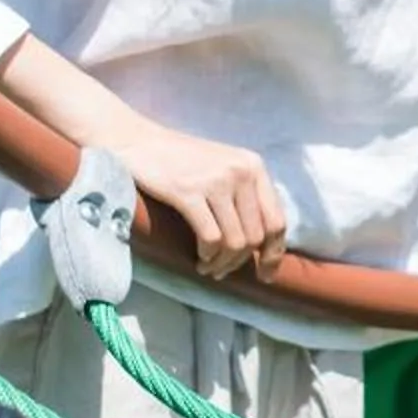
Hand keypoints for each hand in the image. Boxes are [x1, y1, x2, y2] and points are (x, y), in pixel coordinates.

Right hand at [105, 120, 289, 278]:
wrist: (140, 142)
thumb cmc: (182, 160)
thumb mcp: (225, 168)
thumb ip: (246, 196)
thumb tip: (262, 243)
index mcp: (254, 167)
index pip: (277, 221)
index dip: (274, 254)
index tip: (266, 275)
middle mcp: (241, 172)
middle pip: (255, 237)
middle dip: (240, 263)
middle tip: (222, 272)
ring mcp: (215, 181)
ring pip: (234, 242)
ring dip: (222, 264)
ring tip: (208, 267)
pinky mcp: (188, 192)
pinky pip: (210, 238)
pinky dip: (207, 255)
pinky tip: (199, 257)